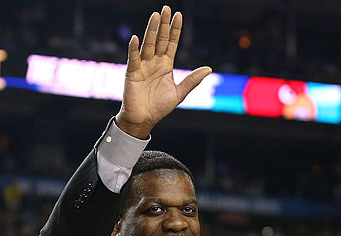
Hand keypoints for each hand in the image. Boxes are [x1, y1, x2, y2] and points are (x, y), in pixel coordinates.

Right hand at [115, 5, 211, 138]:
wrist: (144, 120)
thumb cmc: (159, 107)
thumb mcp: (179, 93)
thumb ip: (192, 80)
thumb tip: (208, 68)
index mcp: (166, 65)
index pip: (172, 43)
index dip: (175, 30)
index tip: (179, 15)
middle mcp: (154, 62)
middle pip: (160, 39)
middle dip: (164, 25)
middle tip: (167, 9)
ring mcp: (143, 66)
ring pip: (148, 45)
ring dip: (151, 31)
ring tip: (156, 16)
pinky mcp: (132, 73)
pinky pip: (133, 59)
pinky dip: (134, 49)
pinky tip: (135, 38)